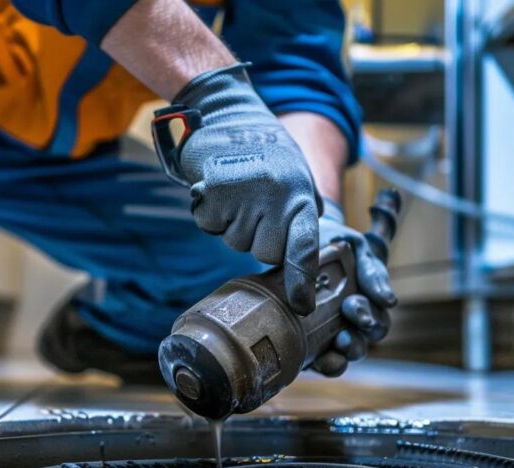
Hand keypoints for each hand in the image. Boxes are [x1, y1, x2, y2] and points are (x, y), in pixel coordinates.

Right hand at [172, 64, 320, 314]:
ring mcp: (242, 195)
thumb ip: (300, 216)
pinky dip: (211, 214)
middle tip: (256, 207)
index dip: (302, 279)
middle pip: (265, 252)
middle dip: (260, 239)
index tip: (303, 306)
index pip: (303, 245)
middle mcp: (273, 196)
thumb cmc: (266, 154)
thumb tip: (302, 261)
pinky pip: (210, 226)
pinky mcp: (211, 193)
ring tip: (238, 192)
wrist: (227, 115)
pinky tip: (219, 190)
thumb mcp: (297, 178)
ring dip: (234, 224)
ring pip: (235, 242)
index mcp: (299, 193)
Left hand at [310, 201, 396, 376]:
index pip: (382, 299)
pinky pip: (331, 364)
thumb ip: (376, 226)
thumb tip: (391, 199)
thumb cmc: (325, 243)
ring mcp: (339, 332)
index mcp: (369, 291)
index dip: (381, 295)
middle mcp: (358, 315)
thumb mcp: (350, 233)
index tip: (382, 296)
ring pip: (356, 348)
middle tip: (352, 309)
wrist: (287, 258)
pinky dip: (331, 364)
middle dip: (368, 321)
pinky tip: (324, 359)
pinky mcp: (318, 349)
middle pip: (375, 328)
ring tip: (341, 339)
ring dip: (353, 346)